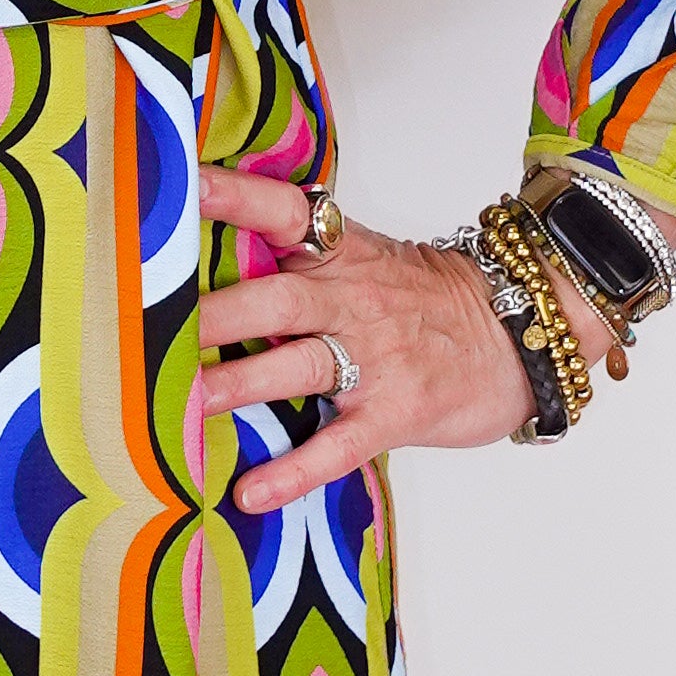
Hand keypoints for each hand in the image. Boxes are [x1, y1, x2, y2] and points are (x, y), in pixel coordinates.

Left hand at [191, 166, 612, 515]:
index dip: (234, 195)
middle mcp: (354, 299)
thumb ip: (300, 257)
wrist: (523, 333)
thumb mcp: (368, 258)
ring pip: (301, 366)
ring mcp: (377, 358)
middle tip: (152, 322)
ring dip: (240, 384)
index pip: (284, 211)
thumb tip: (209, 260)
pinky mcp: (397, 412)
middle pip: (278, 298)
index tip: (183, 183)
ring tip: (184, 403)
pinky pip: (340, 444)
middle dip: (217, 312)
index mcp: (343, 253)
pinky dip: (296, 470)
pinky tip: (252, 492)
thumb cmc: (427, 300)